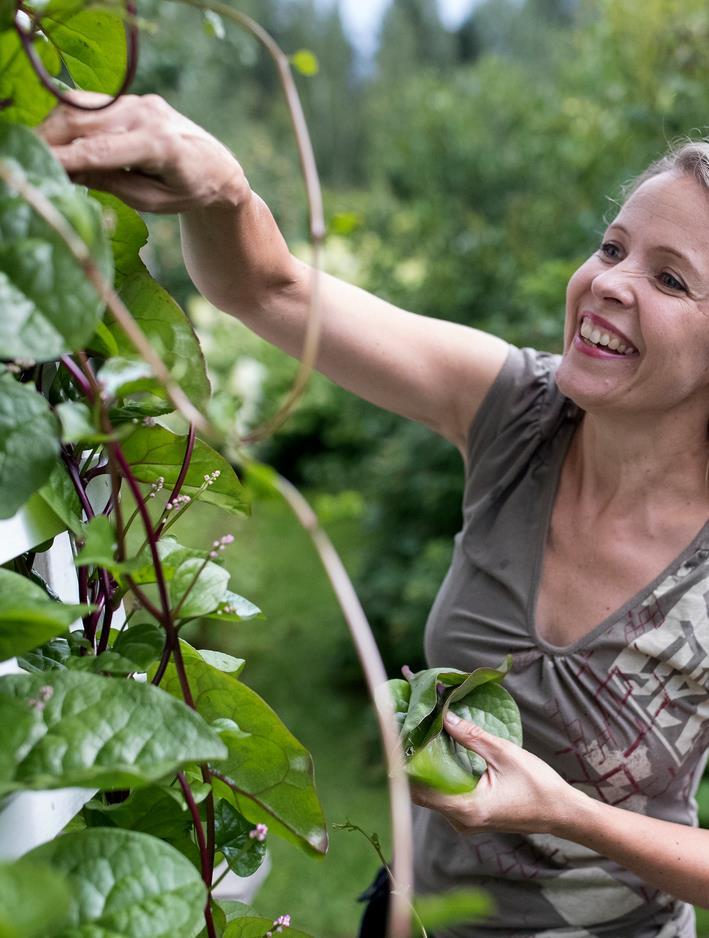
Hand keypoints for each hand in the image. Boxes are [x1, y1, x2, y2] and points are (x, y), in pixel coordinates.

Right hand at [37, 91, 248, 213]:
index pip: (100, 151)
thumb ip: (113, 185)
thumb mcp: (153, 201)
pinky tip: (60, 141)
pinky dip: (69, 120)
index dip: (66, 158)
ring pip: (81, 106)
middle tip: (33, 161)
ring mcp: (138, 102)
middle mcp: (147, 116)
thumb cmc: (188, 191)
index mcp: (159, 146)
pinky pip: (90, 104)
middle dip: (50, 139)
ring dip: (54, 127)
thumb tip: (70, 173)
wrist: (217, 166)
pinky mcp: (131, 99)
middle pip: (83, 121)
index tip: (43, 167)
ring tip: (43, 153)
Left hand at [410, 711, 586, 835]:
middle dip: (412, 764)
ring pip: (432, 795)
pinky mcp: (471, 817)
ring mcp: (466, 821)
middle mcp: (461, 820)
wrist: (561, 812)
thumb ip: (471, 736)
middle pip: (422, 793)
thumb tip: (444, 716)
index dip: (406, 765)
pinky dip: (438, 776)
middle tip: (406, 732)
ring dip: (424, 769)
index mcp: (468, 809)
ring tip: (418, 738)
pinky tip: (437, 753)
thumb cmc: (538, 785)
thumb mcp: (504, 753)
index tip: (399, 739)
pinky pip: (446, 796)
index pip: (421, 789)